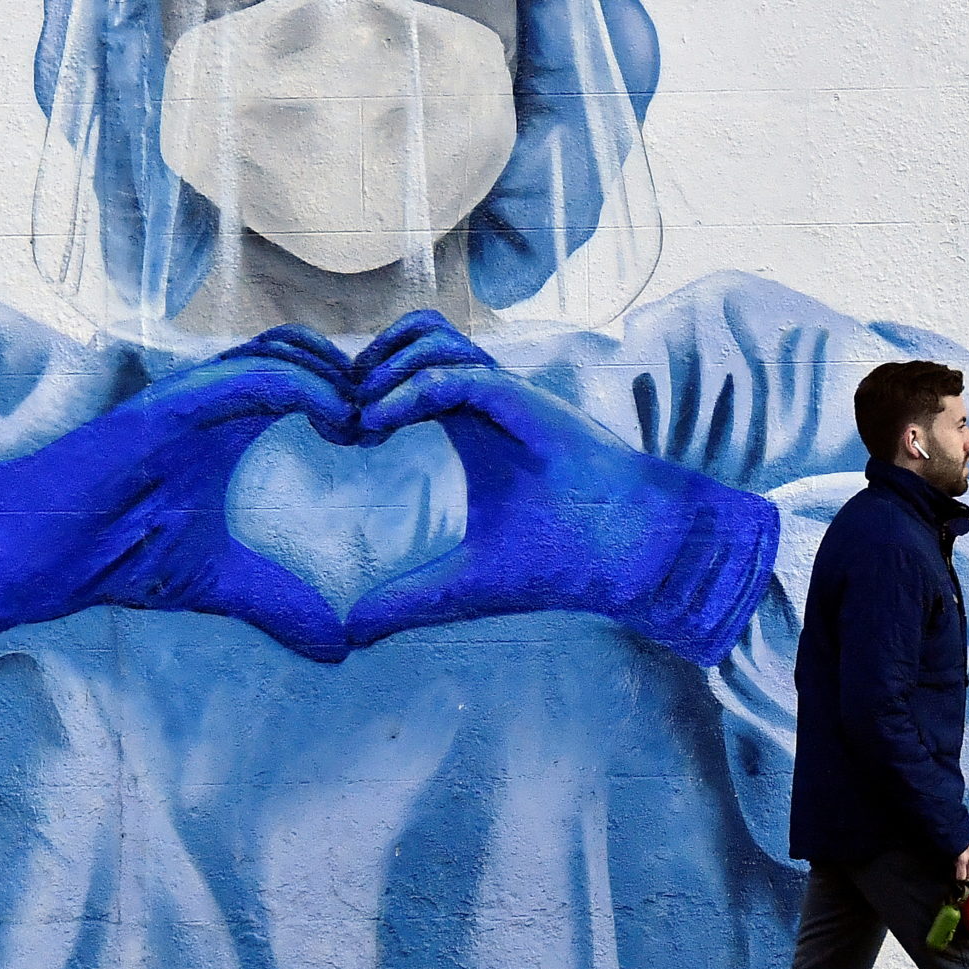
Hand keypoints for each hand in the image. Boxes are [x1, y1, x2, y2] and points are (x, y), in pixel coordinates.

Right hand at [0, 344, 357, 659]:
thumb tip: (340, 648)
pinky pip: (252, 377)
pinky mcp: (172, 406)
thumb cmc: (115, 555)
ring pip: (284, 351)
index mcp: (227, 424)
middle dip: (357, 375)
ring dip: (339, 379)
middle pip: (304, 350)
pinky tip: (341, 424)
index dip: (354, 394)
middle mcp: (213, 399)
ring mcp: (191, 397)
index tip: (391, 437)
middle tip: (391, 423)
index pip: (305, 377)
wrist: (37, 554)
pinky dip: (305, 390)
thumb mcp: (219, 583)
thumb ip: (279, 603)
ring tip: (369, 426)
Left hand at [345, 330, 779, 665]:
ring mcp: (508, 396)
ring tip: (360, 422)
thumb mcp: (465, 584)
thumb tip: (352, 632)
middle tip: (340, 419)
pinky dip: (411, 391)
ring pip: (433, 339)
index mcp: (472, 425)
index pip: (408, 372)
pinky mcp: (526, 404)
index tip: (338, 439)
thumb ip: (409, 599)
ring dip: (386, 370)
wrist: (631, 556)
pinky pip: (458, 375)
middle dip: (368, 364)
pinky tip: (379, 425)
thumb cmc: (562, 559)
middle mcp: (487, 400)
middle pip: (416, 336)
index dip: (366, 392)